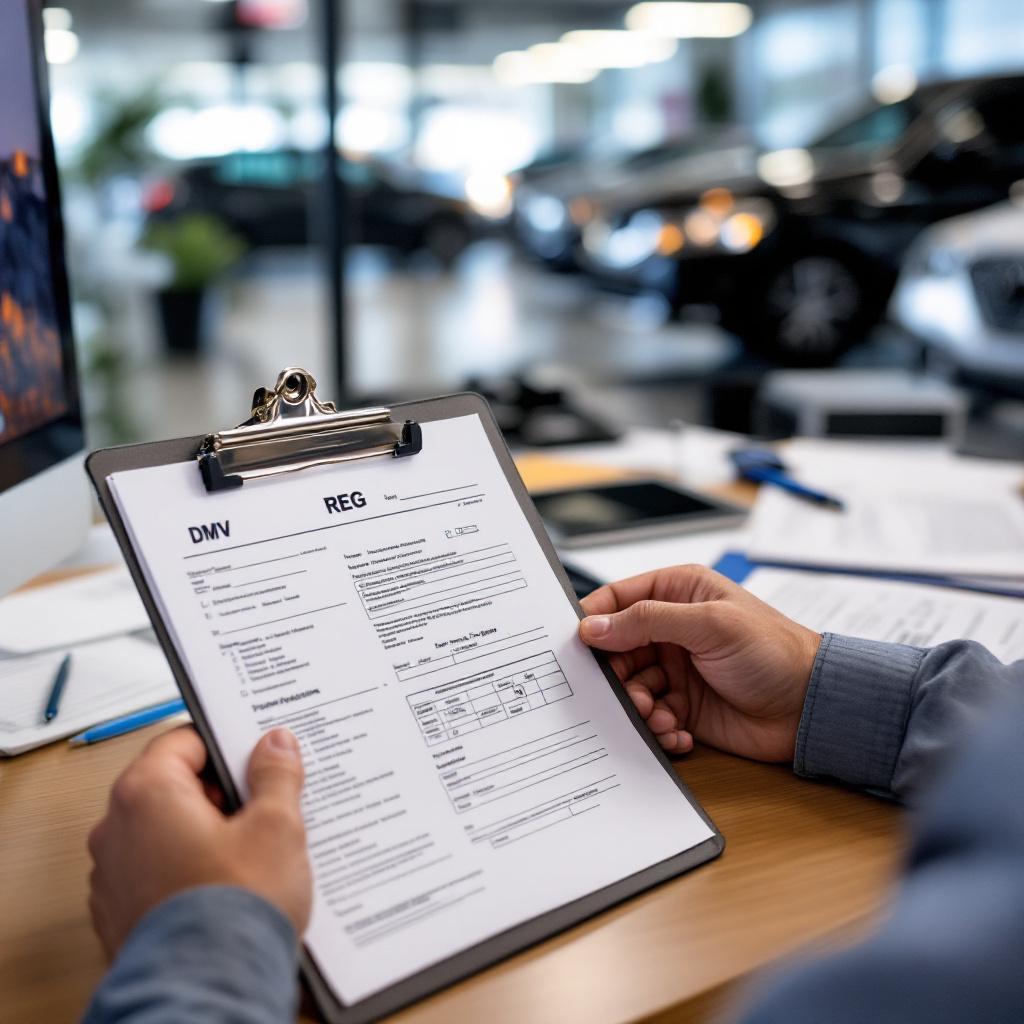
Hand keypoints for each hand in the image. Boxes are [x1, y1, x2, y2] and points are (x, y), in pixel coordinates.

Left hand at [87, 726, 312, 958]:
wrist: (209, 995)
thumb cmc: (234, 912)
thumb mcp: (276, 827)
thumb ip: (275, 775)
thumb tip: (275, 745)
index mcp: (147, 793)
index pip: (182, 740)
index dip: (225, 744)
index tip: (256, 754)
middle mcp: (116, 830)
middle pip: (173, 785)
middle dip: (221, 792)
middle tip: (266, 804)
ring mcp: (113, 876)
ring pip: (166, 831)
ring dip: (207, 833)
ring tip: (255, 851)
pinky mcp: (121, 915)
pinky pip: (159, 873)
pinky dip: (190, 871)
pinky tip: (232, 887)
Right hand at [579, 565, 820, 761]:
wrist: (812, 707)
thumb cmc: (773, 651)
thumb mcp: (708, 624)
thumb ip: (647, 620)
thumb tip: (594, 626)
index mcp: (678, 592)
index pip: (618, 599)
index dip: (594, 619)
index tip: (574, 644)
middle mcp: (672, 630)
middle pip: (616, 649)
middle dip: (616, 675)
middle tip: (623, 693)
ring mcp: (677, 669)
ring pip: (631, 687)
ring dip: (638, 706)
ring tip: (658, 717)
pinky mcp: (684, 706)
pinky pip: (651, 717)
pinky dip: (658, 728)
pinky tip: (678, 732)